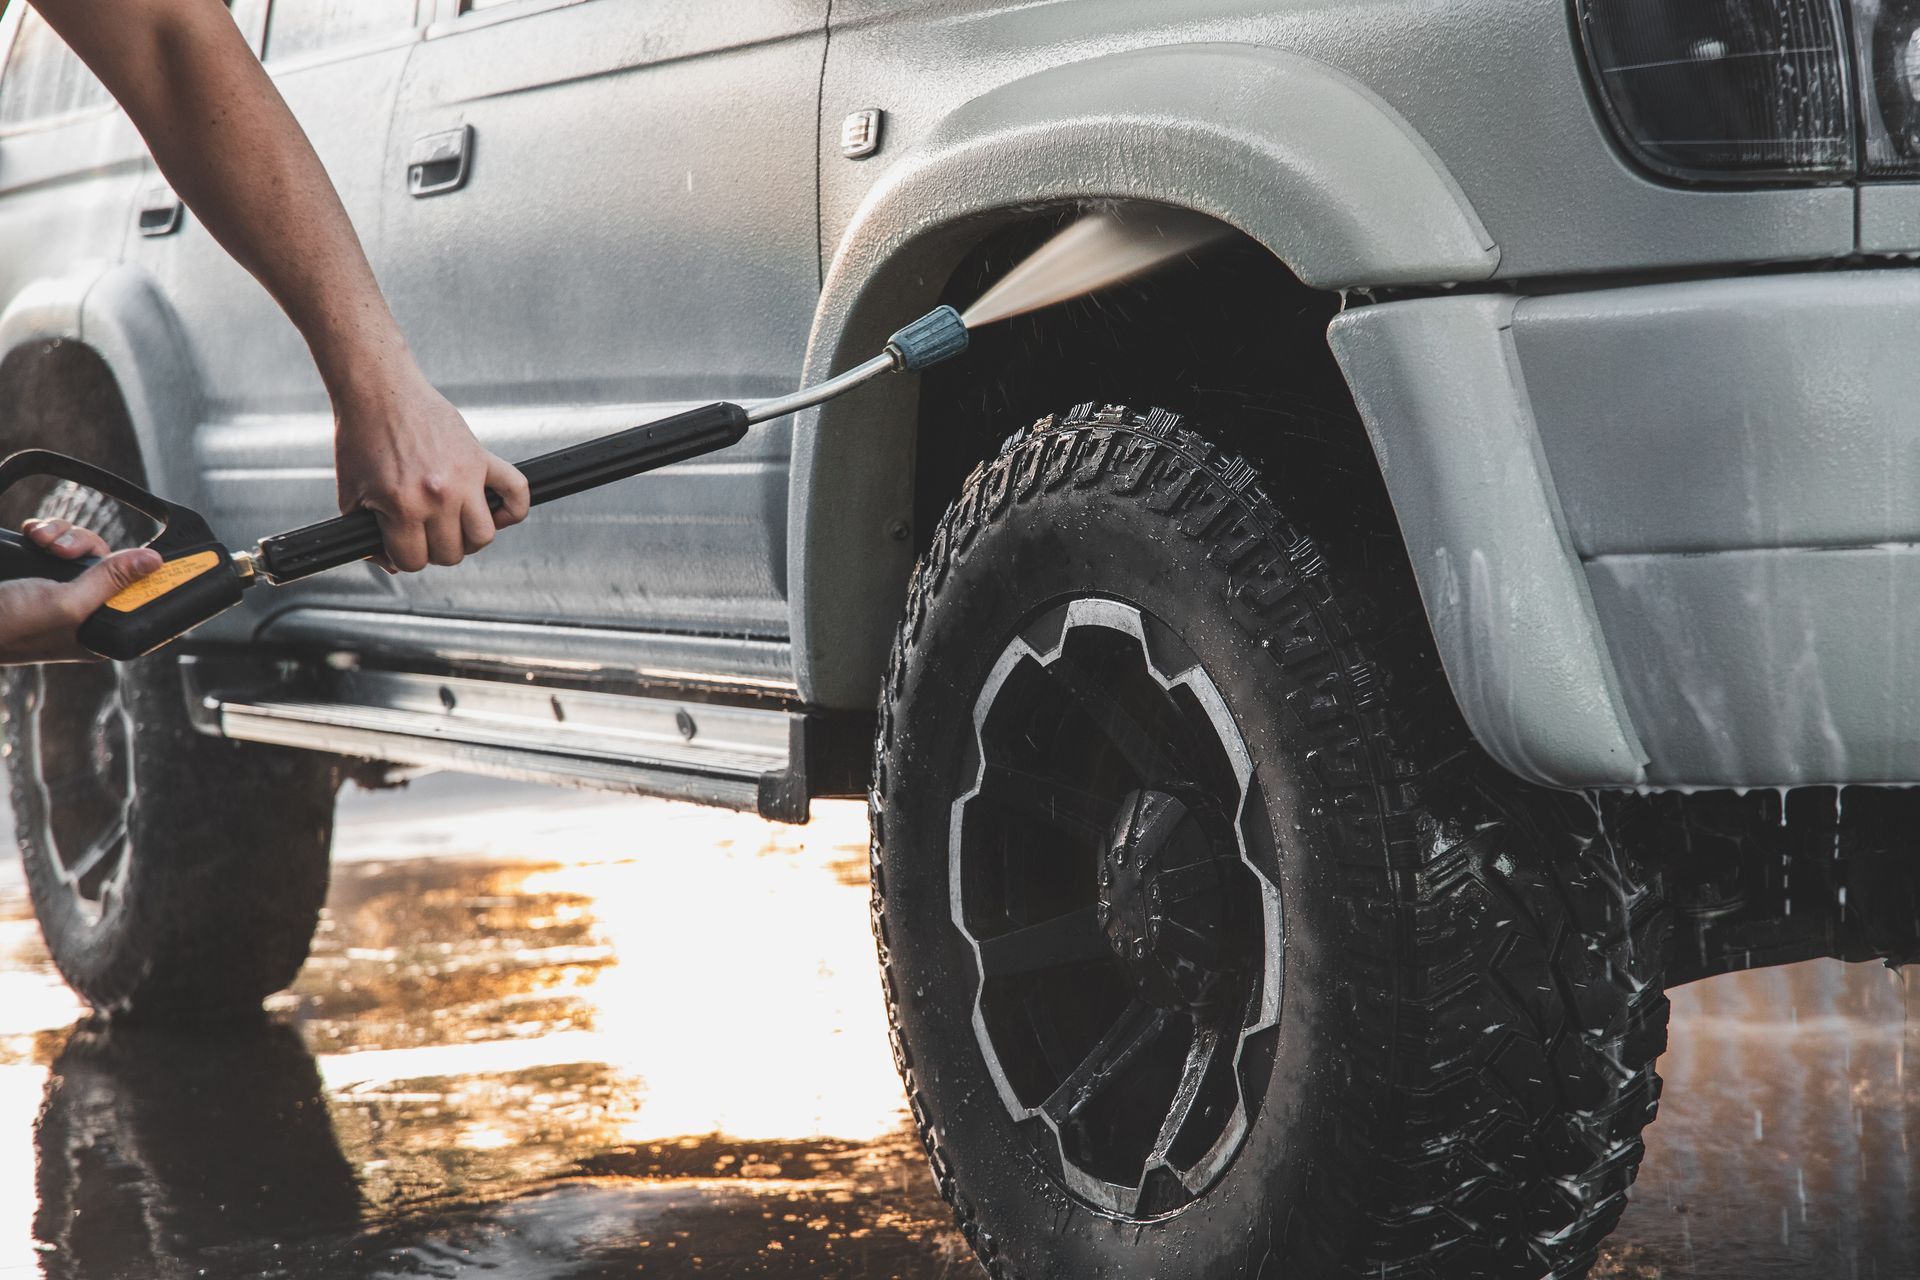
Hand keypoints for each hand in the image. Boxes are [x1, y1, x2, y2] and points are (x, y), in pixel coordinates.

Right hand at [0, 520, 163, 664]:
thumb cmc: (6, 626)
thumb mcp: (66, 604)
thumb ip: (110, 582)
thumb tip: (153, 563)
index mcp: (95, 629)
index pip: (136, 598)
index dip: (140, 574)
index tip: (153, 554)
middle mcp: (80, 609)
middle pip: (109, 562)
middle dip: (85, 545)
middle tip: (60, 550)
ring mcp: (56, 587)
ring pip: (80, 546)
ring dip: (61, 535)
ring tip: (40, 542)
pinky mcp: (36, 568)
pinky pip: (55, 539)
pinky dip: (45, 531)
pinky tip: (32, 534)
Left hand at [332, 366, 529, 573]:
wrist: (378, 393)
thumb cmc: (361, 438)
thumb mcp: (350, 494)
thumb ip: (366, 535)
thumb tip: (391, 563)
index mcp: (403, 506)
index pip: (413, 561)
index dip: (404, 556)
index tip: (399, 542)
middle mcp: (438, 496)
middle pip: (450, 553)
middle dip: (434, 548)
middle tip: (424, 531)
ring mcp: (465, 477)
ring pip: (483, 536)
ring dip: (468, 537)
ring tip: (455, 524)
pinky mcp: (481, 458)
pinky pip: (517, 492)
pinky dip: (514, 509)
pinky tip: (497, 511)